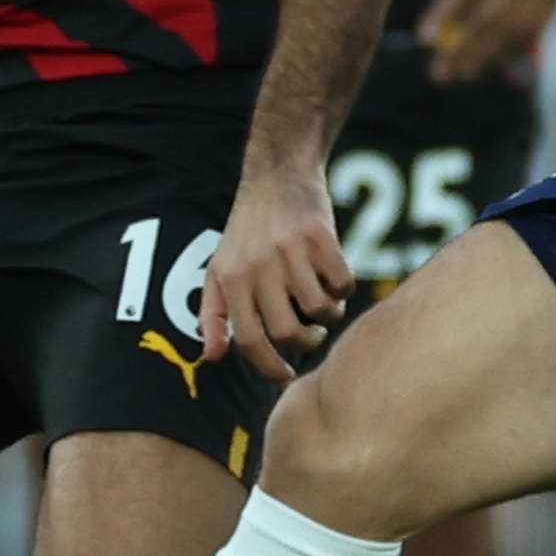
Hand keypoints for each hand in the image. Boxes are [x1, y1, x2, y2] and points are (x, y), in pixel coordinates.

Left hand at [202, 157, 350, 385]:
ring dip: (328, 315)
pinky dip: (343, 290)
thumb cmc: (247, 231)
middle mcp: (259, 267)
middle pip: (288, 331)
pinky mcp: (321, 238)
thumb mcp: (218, 269)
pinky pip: (342, 284)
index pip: (248, 339)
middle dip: (305, 344)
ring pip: (320, 309)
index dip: (268, 366)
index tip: (285, 378)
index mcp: (231, 279)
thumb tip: (212, 357)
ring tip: (323, 304)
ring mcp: (291, 252)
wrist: (278, 176)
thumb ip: (212, 314)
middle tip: (311, 337)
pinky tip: (334, 280)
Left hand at [406, 0, 555, 84]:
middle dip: (463, 48)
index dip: (444, 14)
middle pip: (488, 17)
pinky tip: (495, 64)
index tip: (424, 39)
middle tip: (439, 73)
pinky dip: (514, 49)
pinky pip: (535, 29)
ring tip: (462, 76)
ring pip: (512, 29)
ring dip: (487, 56)